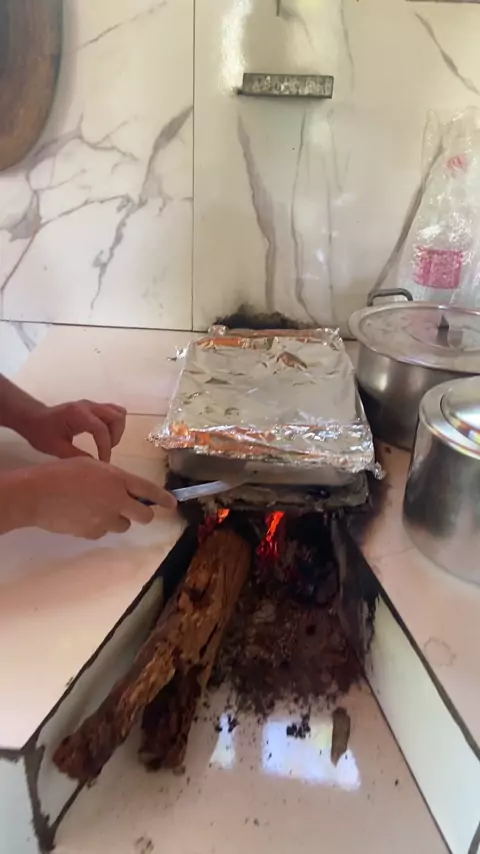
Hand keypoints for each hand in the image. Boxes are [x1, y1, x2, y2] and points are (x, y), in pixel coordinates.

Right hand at [2, 458, 176, 538]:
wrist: (38, 494)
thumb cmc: (62, 473)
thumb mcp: (91, 466)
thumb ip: (112, 477)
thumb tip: (122, 488)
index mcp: (117, 479)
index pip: (149, 490)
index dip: (164, 498)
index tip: (173, 504)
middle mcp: (117, 500)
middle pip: (144, 515)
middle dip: (143, 513)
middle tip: (132, 508)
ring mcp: (105, 519)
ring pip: (123, 524)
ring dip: (117, 518)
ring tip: (96, 507)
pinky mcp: (93, 533)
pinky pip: (103, 531)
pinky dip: (98, 525)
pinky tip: (83, 515)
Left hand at [19, 399, 126, 462]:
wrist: (33, 418)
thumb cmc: (42, 433)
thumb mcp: (56, 448)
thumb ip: (76, 456)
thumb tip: (96, 466)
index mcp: (78, 414)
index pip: (101, 429)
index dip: (105, 447)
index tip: (103, 462)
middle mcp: (88, 406)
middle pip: (116, 416)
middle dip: (115, 436)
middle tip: (106, 451)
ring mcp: (92, 405)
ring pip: (117, 412)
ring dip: (117, 429)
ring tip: (106, 444)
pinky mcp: (93, 407)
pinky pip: (112, 412)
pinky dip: (114, 425)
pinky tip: (104, 436)